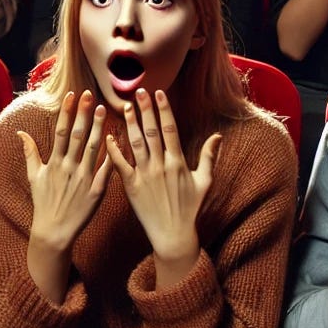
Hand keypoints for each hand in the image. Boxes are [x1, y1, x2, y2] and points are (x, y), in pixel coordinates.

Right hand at [20, 91, 111, 253]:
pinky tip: (118, 140)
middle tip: (90, 95)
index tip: (71, 95)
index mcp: (55, 163)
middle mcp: (69, 168)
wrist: (54, 231)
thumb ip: (30, 152)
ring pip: (93, 149)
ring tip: (103, 110)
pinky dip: (111, 155)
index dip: (67, 113)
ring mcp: (84, 179)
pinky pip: (106, 170)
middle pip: (78, 136)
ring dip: (98, 128)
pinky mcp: (96, 191)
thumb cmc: (43, 202)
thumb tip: (20, 132)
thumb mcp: (33, 176)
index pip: (61, 132)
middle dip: (83, 114)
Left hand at [106, 89, 217, 272]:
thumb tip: (218, 136)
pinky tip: (108, 135)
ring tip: (125, 106)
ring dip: (130, 123)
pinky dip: (114, 149)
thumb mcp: (204, 183)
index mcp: (178, 162)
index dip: (163, 109)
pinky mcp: (131, 186)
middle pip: (151, 130)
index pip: (170, 128)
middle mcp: (160, 165)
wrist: (173, 235)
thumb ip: (210, 158)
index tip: (158, 93)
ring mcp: (145, 175)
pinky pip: (120, 164)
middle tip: (138, 91)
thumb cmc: (190, 210)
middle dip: (145, 109)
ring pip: (135, 143)